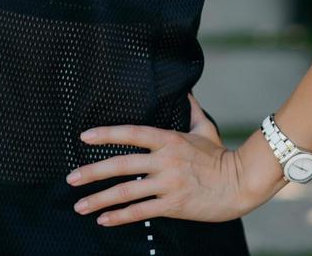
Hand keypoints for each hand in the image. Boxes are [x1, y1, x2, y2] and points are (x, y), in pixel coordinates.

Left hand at [66, 91, 248, 226]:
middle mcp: (165, 161)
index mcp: (169, 140)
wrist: (240, 183)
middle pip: (121, 164)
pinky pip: (140, 212)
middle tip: (70, 178)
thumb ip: (192, 110)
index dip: (106, 134)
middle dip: (92, 172)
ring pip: (126, 192)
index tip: (84, 137)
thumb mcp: (206, 129)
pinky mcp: (173, 205)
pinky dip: (119, 217)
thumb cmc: (222, 156)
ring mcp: (168, 184)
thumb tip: (186, 91)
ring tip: (78, 205)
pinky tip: (103, 220)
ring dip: (99, 199)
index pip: (131, 133)